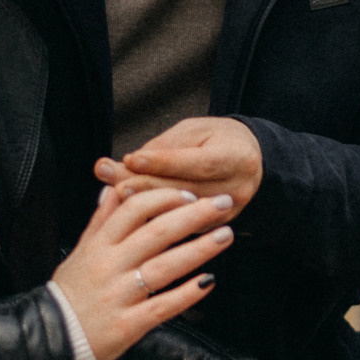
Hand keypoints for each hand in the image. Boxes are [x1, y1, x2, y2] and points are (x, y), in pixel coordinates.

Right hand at [52, 184, 235, 359]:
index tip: (190, 193)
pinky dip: (186, 294)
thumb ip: (99, 221)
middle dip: (194, 215)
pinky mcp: (128, 324)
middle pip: (156, 232)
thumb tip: (111, 190)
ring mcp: (120, 295)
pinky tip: (208, 282)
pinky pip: (162, 306)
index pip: (134, 208)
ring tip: (225, 236)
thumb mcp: (79, 252)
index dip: (165, 197)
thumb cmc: (69, 296)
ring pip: (165, 266)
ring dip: (199, 249)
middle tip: (223, 204)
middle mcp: (110, 266)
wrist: (53, 340)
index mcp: (99, 246)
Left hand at [94, 117, 263, 218]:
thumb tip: (128, 162)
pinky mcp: (212, 228)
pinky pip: (177, 223)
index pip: (197, 163)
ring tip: (112, 189)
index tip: (131, 159)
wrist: (249, 161)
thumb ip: (165, 147)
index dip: (163, 162)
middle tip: (110, 176)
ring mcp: (226, 213)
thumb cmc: (217, 139)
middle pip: (185, 190)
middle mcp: (236, 189)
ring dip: (142, 201)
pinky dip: (150, 214)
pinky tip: (125, 207)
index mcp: (237, 159)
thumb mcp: (195, 131)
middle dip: (144, 183)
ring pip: (178, 211)